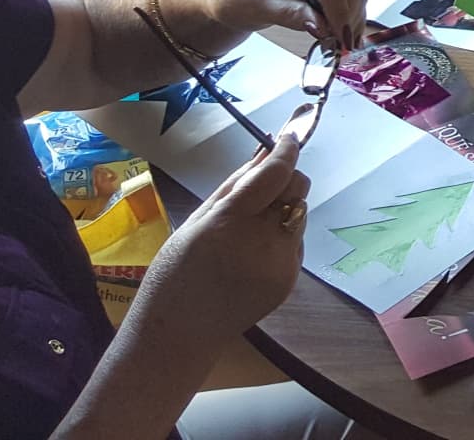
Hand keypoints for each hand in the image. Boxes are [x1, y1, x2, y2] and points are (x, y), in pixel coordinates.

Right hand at [137, 133, 311, 340]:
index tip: (288, 137)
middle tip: (261, 188)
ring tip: (247, 232)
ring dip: (282, 210)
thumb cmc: (174, 275)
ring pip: (299, 214)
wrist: (179, 336)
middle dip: (285, 180)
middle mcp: (264, 242)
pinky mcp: (290, 282)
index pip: (276, 173)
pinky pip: (294, 243)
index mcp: (231, 223)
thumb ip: (234, 186)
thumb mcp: (195, 223)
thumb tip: (264, 152)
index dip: (286, 150)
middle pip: (297, 189)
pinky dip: (280, 238)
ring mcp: (281, 264)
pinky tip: (251, 256)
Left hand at [179, 0, 367, 53]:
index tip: (339, 36)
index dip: (338, 9)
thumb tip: (322, 25)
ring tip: (339, 41)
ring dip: (354, 17)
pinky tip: (342, 31)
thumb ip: (288, 13)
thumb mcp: (255, 6)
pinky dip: (353, 14)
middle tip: (339, 45)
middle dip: (348, 16)